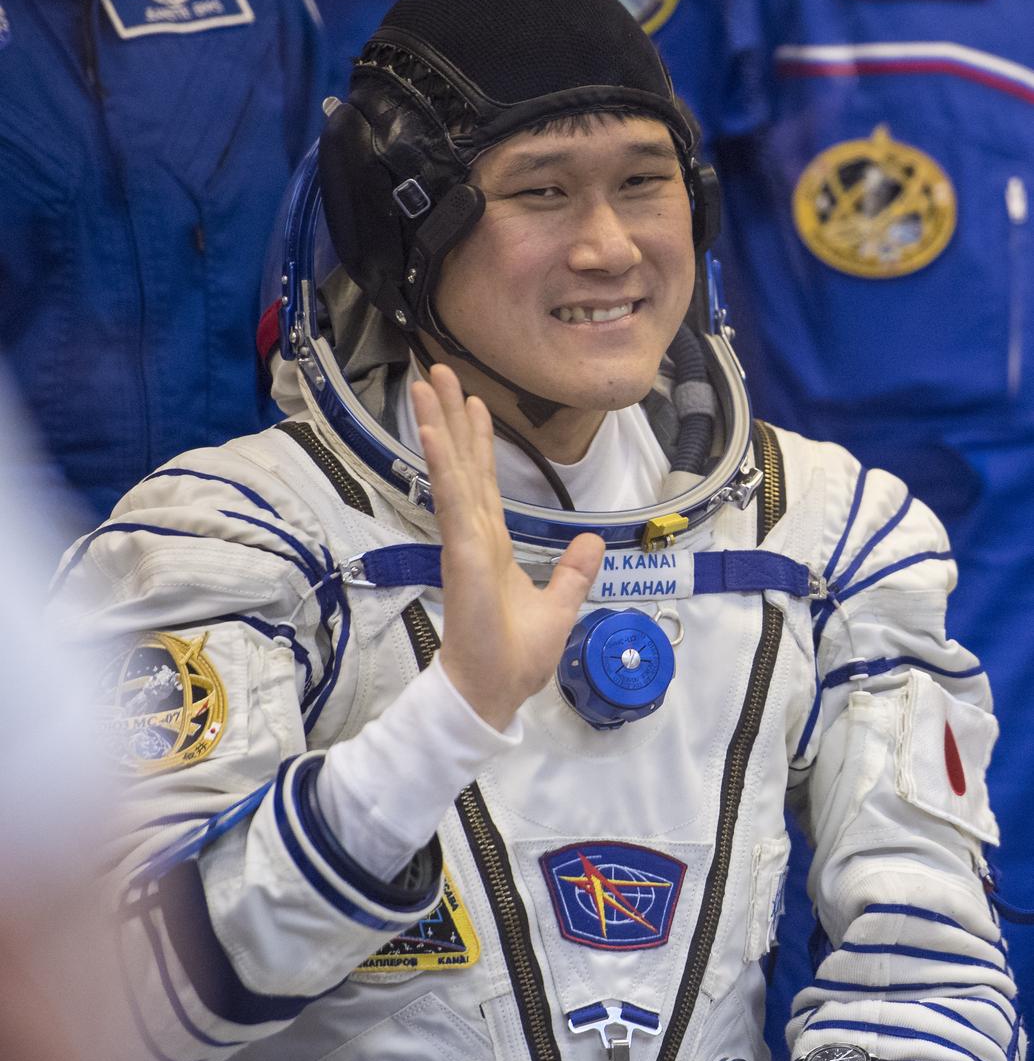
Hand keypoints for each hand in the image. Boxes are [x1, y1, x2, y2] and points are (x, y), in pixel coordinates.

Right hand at [411, 363, 604, 729]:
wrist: (493, 691)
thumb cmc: (515, 656)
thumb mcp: (558, 607)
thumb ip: (573, 572)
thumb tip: (592, 543)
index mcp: (492, 544)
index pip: (484, 481)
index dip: (478, 441)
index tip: (472, 402)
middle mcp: (474, 534)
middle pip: (463, 464)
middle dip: (451, 416)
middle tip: (438, 369)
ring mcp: (465, 541)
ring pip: (453, 470)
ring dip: (440, 424)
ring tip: (428, 381)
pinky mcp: (461, 553)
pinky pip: (452, 499)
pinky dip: (443, 463)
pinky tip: (435, 431)